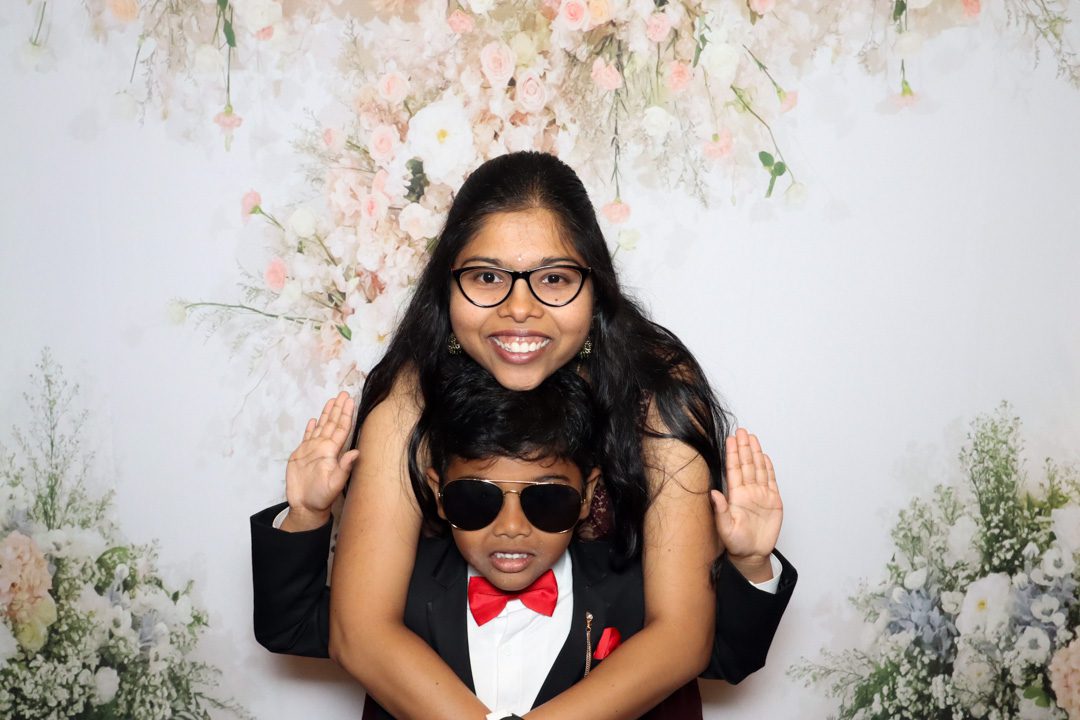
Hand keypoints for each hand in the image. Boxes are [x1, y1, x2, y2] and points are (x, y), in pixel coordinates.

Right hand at [282, 391, 359, 530]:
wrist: (305, 506)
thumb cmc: (321, 497)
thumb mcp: (335, 483)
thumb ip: (345, 468)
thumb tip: (357, 453)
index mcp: (332, 452)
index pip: (341, 429)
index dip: (346, 414)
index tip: (350, 400)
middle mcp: (324, 448)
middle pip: (332, 423)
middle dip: (338, 408)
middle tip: (343, 393)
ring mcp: (312, 450)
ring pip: (321, 427)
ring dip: (326, 414)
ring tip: (331, 401)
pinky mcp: (301, 455)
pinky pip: (307, 438)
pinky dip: (310, 428)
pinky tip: (314, 420)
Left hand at [710, 428, 782, 581]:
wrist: (753, 554)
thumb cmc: (736, 543)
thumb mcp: (725, 528)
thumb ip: (720, 510)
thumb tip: (712, 493)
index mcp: (736, 496)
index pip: (734, 470)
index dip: (733, 454)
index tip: (731, 439)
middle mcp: (748, 492)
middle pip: (747, 465)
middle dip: (744, 447)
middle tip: (742, 431)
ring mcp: (761, 495)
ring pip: (758, 469)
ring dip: (756, 453)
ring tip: (753, 438)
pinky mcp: (773, 501)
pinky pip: (771, 481)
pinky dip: (769, 469)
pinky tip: (765, 457)